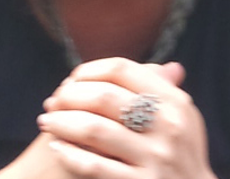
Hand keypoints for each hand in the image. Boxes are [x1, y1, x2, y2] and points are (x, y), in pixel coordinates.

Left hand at [37, 58, 215, 178]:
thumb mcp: (183, 120)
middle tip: (52, 102)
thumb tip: (165, 65)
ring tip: (46, 122)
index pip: (121, 69)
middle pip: (103, 96)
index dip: (88, 71)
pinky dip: (69, 154)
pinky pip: (94, 166)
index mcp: (174, 101)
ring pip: (94, 129)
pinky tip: (57, 147)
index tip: (71, 80)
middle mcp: (167, 126)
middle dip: (69, 96)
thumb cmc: (182, 156)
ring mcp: (155, 157)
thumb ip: (165, 92)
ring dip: (61, 122)